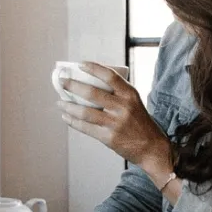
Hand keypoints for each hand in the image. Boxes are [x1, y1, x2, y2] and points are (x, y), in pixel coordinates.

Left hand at [57, 62, 171, 173]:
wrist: (152, 147)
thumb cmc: (140, 122)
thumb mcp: (134, 102)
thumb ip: (117, 93)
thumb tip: (90, 82)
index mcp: (130, 94)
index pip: (110, 75)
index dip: (93, 68)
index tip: (80, 64)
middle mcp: (123, 107)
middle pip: (92, 93)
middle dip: (73, 86)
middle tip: (62, 81)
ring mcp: (115, 123)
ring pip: (85, 111)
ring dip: (68, 106)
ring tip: (60, 102)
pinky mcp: (109, 137)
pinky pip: (86, 127)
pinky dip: (73, 121)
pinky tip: (66, 117)